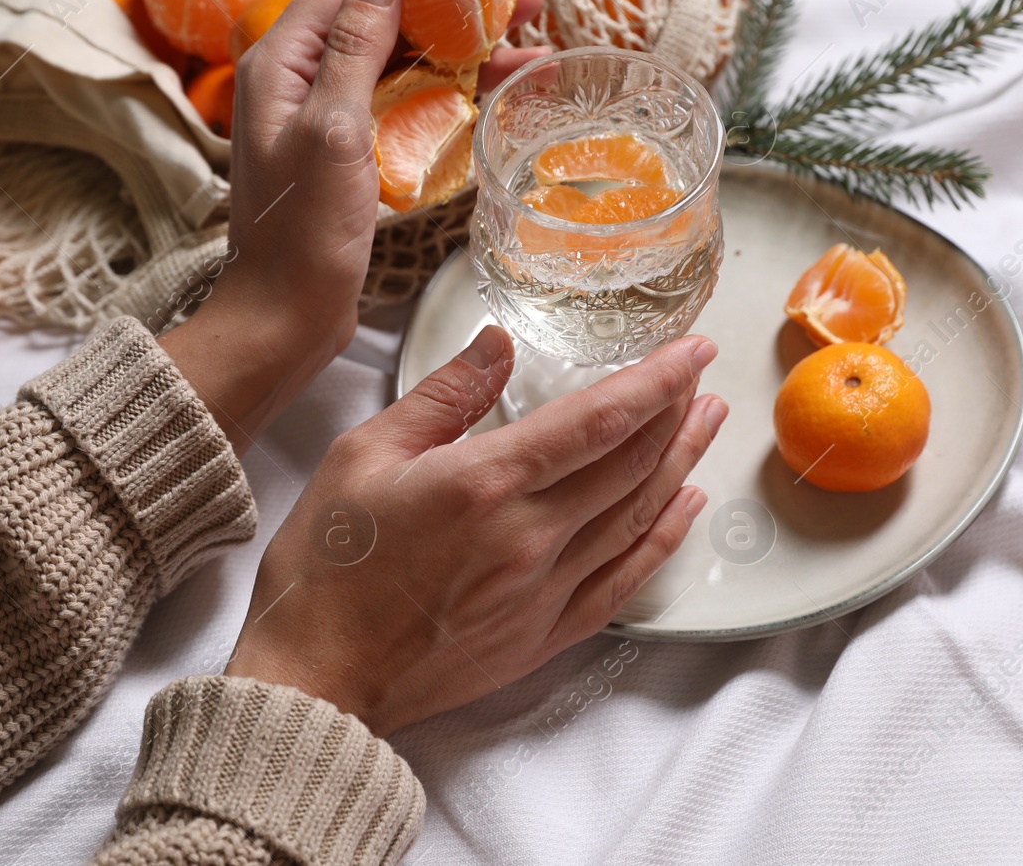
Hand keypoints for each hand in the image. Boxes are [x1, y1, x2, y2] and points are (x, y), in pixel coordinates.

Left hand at [161, 0, 546, 449]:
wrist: (287, 315)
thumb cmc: (303, 231)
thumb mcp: (331, 131)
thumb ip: (353, 49)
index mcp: (283, 61)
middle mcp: (302, 77)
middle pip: (383, 15)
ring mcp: (328, 114)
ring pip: (404, 59)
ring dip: (465, 46)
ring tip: (531, 34)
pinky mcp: (353, 149)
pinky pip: (408, 102)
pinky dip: (454, 91)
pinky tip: (502, 89)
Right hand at [224, 326, 727, 735]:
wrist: (314, 678)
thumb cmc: (326, 565)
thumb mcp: (365, 454)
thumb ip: (444, 395)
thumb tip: (498, 343)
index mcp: (486, 484)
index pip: (600, 420)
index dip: (657, 380)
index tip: (692, 348)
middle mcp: (529, 538)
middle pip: (632, 464)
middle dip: (678, 412)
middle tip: (703, 376)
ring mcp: (544, 591)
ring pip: (638, 517)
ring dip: (680, 465)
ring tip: (707, 424)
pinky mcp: (544, 634)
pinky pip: (624, 581)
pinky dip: (663, 540)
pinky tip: (685, 509)